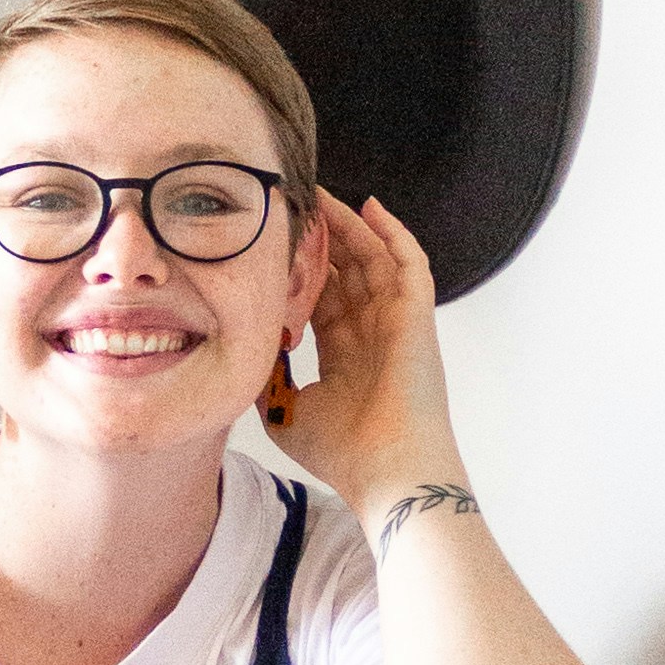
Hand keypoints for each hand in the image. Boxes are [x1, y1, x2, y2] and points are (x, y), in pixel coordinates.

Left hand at [275, 191, 461, 519]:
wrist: (385, 469)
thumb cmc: (342, 453)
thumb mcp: (286, 413)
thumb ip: (268, 381)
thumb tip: (248, 353)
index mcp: (346, 356)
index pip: (322, 299)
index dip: (302, 271)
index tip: (275, 245)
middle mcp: (372, 334)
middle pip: (347, 272)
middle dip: (323, 239)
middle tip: (294, 205)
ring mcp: (396, 323)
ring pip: (374, 259)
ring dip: (349, 227)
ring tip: (321, 195)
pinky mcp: (417, 316)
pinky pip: (409, 263)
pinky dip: (393, 233)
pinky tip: (369, 207)